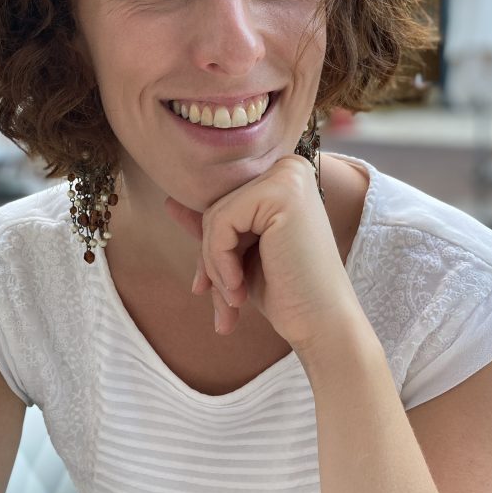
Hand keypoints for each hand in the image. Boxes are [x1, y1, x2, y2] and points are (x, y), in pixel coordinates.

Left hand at [164, 155, 360, 349]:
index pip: (222, 204)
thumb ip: (214, 227)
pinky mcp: (281, 193)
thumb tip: (170, 202)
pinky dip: (219, 261)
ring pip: (214, 216)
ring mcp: (288, 177)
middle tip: (227, 302)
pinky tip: (239, 287)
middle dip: (211, 260)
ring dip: (215, 267)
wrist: (322, 324)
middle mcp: (289, 168)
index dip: (212, 249)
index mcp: (284, 179)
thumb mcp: (240, 254)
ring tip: (235, 299)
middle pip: (215, 207)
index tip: (212, 288)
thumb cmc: (286, 292)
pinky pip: (220, 222)